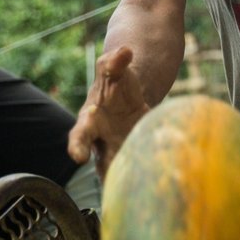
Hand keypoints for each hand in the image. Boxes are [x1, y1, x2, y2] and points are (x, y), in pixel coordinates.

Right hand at [68, 47, 150, 177]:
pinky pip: (141, 169)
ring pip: (121, 172)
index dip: (78, 146)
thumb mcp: (115, 69)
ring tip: (142, 189)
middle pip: (100, 163)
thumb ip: (116, 62)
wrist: (129, 95)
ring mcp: (119, 152)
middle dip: (106, 173)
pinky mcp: (136, 156)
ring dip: (130, 180)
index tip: (78, 157)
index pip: (79, 136)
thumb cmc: (116, 83)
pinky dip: (149, 176)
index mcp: (90, 122)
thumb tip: (124, 50)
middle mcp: (101, 142)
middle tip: (112, 184)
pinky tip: (162, 183)